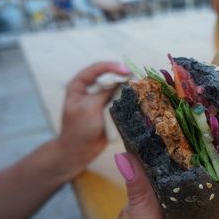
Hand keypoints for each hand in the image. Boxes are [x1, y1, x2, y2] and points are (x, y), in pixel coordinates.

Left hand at [57, 62, 130, 177]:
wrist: (80, 151)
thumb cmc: (79, 129)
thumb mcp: (89, 108)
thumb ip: (104, 92)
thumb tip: (121, 80)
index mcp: (79, 85)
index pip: (96, 69)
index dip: (111, 67)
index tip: (126, 71)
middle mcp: (90, 89)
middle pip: (108, 76)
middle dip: (121, 75)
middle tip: (136, 77)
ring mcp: (100, 99)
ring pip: (115, 87)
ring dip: (126, 86)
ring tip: (139, 85)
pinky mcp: (109, 109)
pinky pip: (120, 99)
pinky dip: (128, 97)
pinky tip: (137, 96)